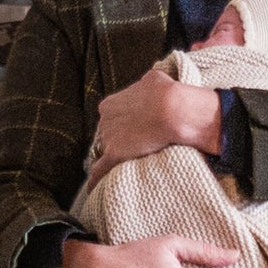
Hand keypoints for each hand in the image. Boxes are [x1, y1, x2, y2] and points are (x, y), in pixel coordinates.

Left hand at [93, 69, 223, 167]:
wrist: (173, 110)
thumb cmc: (166, 93)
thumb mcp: (154, 78)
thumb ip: (146, 83)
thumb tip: (152, 81)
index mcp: (110, 103)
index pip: (111, 118)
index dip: (122, 125)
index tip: (133, 131)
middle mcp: (104, 120)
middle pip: (108, 134)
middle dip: (119, 140)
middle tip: (136, 146)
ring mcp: (108, 138)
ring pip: (106, 152)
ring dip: (115, 158)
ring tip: (128, 165)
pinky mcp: (113, 155)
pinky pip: (99, 171)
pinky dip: (96, 180)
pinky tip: (95, 189)